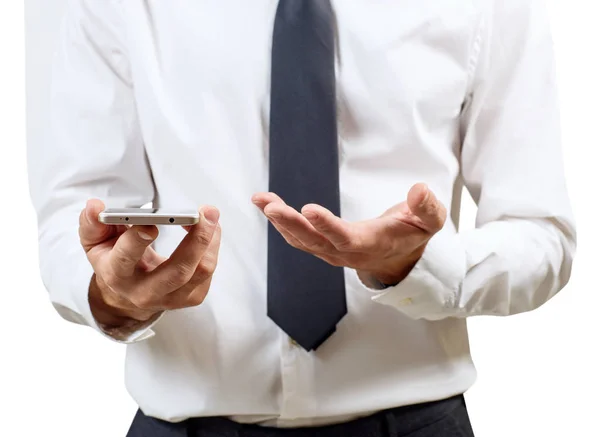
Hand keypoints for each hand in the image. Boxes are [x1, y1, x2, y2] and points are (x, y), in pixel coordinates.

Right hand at [80, 199, 220, 327]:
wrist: (126, 295)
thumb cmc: (113, 260)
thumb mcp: (95, 243)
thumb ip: (93, 223)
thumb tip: (95, 206)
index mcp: (117, 276)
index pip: (126, 259)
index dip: (137, 240)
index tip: (150, 222)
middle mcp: (145, 292)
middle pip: (178, 271)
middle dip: (196, 240)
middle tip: (206, 212)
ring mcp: (171, 298)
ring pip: (200, 271)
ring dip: (211, 240)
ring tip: (210, 216)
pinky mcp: (191, 297)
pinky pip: (208, 272)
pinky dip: (212, 247)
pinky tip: (208, 230)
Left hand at [252, 183, 445, 286]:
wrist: (400, 259)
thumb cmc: (412, 235)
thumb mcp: (430, 221)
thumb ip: (427, 208)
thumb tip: (420, 189)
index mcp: (371, 244)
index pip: (346, 238)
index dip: (327, 226)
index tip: (308, 209)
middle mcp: (346, 252)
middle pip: (315, 241)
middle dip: (291, 223)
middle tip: (271, 206)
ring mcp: (331, 251)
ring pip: (301, 240)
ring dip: (279, 221)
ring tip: (261, 199)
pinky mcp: (322, 246)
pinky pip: (298, 238)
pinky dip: (281, 223)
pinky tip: (267, 206)